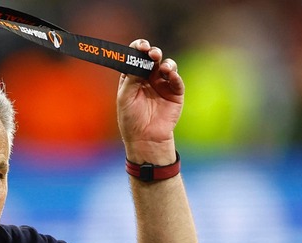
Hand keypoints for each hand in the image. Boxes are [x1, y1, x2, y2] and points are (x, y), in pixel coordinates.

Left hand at [117, 39, 184, 164]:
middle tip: (152, 53)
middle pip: (152, 58)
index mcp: (133, 76)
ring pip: (167, 65)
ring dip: (165, 63)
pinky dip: (175, 76)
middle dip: (153, 52)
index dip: (138, 48)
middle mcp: (148, 77)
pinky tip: (171, 75)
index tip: (140, 46)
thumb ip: (131, 78)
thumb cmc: (130, 118)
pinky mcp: (175, 92)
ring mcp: (163, 83)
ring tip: (162, 67)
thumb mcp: (125, 97)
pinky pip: (176, 80)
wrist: (145, 138)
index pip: (136, 56)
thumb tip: (137, 60)